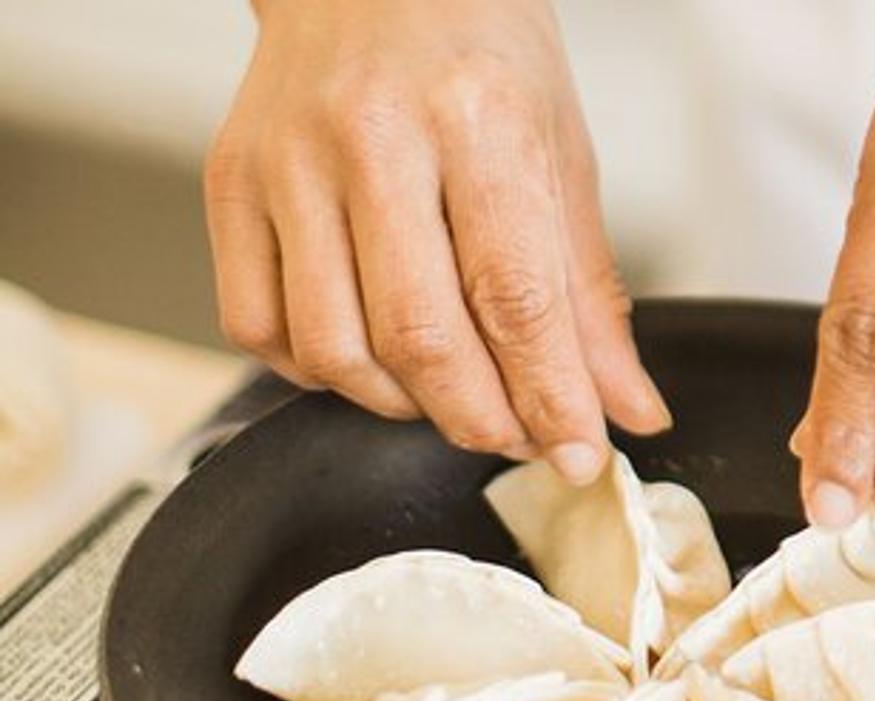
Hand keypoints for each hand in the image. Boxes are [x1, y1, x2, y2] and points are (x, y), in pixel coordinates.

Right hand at [204, 0, 668, 480]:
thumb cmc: (479, 52)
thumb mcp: (563, 158)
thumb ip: (590, 298)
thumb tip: (627, 411)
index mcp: (476, 120)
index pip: (516, 298)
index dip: (551, 399)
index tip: (579, 456)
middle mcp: (371, 138)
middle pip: (420, 337)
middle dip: (480, 419)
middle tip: (516, 435)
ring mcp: (288, 161)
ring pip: (334, 349)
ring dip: (401, 406)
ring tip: (448, 393)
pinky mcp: (230, 183)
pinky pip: (260, 327)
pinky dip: (319, 373)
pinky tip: (369, 355)